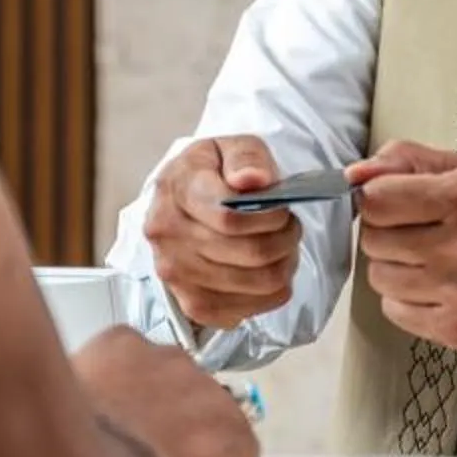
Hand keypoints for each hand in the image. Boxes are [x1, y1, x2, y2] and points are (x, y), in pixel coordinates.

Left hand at [71, 328, 261, 456]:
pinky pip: (123, 348)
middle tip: (145, 440)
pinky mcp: (124, 341)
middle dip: (179, 415)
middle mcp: (208, 389)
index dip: (212, 453)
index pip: (238, 441)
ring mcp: (167, 359)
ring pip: (165, 369)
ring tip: (114, 415)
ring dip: (147, 387)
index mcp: (231, 436)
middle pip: (201, 399)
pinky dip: (110, 365)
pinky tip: (93, 391)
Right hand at [142, 135, 302, 327]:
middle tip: (290, 226)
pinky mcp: (192, 305)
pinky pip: (249, 309)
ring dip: (283, 265)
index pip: (229, 217)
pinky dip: (270, 292)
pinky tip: (266, 269)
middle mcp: (166, 236)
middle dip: (284, 239)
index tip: (282, 209)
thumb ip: (246, 157)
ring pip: (255, 283)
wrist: (185, 203)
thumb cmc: (213, 174)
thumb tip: (254, 180)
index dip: (269, 217)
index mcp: (175, 189)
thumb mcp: (231, 147)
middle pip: (248, 253)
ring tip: (282, 245)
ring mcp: (176, 275)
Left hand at [349, 140, 456, 351]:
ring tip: (429, 258)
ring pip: (379, 277)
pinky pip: (394, 311)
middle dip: (388, 232)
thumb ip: (410, 161)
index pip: (379, 200)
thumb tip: (356, 174)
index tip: (392, 201)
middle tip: (418, 230)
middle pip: (374, 240)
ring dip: (395, 266)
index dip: (378, 199)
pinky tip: (435, 286)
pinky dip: (406, 298)